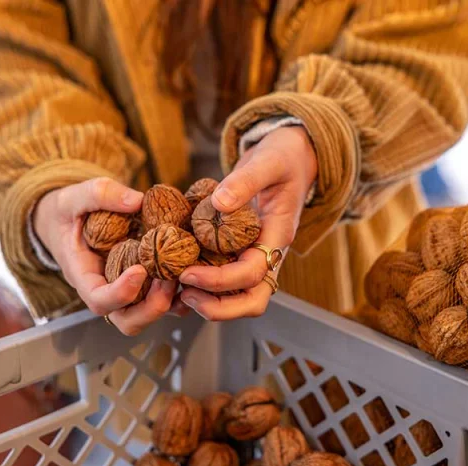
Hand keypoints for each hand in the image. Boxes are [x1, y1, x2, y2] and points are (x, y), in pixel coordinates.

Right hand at [34, 177, 176, 335]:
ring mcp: (126, 290)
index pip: (99, 300)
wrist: (66, 220)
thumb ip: (102, 195)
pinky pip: (163, 300)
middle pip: (127, 320)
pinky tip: (190, 268)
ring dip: (170, 301)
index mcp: (83, 275)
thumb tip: (137, 201)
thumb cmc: (68, 212)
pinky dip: (179, 292)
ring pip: (148, 315)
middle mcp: (105, 290)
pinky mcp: (143, 284)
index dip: (121, 293)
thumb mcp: (75, 196)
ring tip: (183, 271)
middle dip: (152, 307)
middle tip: (169, 277)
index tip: (140, 270)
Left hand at [179, 126, 316, 320]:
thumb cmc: (283, 158)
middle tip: (184, 293)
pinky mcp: (240, 250)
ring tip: (177, 288)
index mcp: (277, 237)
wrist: (290, 156)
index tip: (188, 273)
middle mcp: (267, 253)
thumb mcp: (268, 162)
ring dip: (209, 299)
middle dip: (218, 306)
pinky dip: (203, 283)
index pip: (253, 273)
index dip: (220, 281)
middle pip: (251, 300)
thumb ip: (245, 181)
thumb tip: (219, 203)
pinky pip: (224, 277)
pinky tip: (177, 272)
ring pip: (238, 296)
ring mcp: (254, 254)